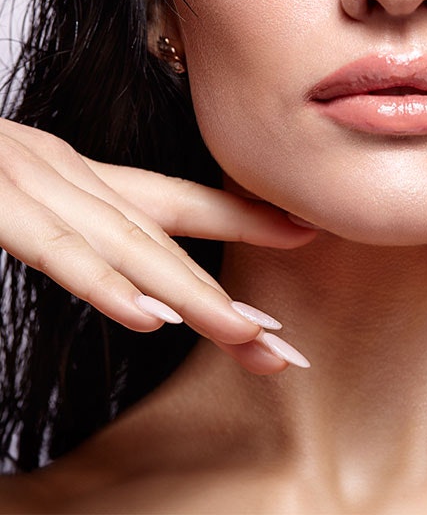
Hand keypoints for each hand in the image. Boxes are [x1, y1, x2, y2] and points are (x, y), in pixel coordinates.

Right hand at [0, 118, 316, 372]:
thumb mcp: (27, 187)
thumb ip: (73, 218)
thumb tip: (131, 265)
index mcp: (79, 174)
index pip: (176, 201)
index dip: (244, 217)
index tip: (305, 235)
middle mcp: (67, 174)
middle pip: (163, 242)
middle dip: (225, 297)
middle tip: (284, 347)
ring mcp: (28, 183)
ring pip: (124, 248)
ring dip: (188, 295)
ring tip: (248, 337)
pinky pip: (50, 248)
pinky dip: (100, 281)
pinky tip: (148, 314)